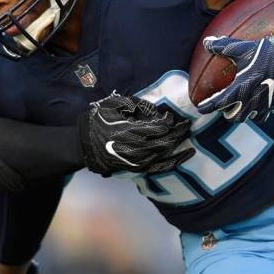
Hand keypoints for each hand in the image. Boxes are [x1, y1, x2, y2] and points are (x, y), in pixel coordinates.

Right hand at [79, 92, 194, 176]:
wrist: (86, 145)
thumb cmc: (100, 121)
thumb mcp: (115, 105)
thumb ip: (137, 106)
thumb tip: (157, 111)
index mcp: (130, 131)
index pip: (158, 128)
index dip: (168, 122)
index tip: (171, 116)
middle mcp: (136, 148)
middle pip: (165, 140)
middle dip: (178, 132)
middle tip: (188, 124)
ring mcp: (138, 160)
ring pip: (165, 153)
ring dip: (178, 143)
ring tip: (187, 134)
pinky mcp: (138, 168)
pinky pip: (160, 166)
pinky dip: (175, 161)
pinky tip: (185, 155)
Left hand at [196, 32, 273, 122]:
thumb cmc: (266, 53)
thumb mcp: (242, 48)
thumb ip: (222, 46)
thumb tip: (206, 43)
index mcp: (239, 89)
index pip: (217, 103)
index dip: (207, 107)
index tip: (200, 108)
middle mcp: (250, 101)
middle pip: (233, 117)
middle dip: (226, 113)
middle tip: (224, 107)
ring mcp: (264, 105)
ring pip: (248, 118)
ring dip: (242, 114)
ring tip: (240, 106)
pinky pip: (264, 114)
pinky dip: (258, 112)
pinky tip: (258, 104)